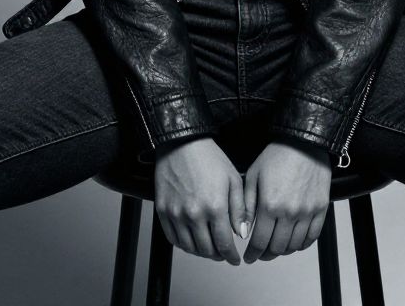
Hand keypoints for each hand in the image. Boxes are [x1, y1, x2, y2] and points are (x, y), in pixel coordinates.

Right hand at [153, 137, 249, 264]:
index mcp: (215, 207)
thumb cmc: (208, 157)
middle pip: (207, 250)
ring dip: (201, 252)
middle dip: (218, 255)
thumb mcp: (233, 179)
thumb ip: (239, 209)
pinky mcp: (163, 211)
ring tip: (208, 247)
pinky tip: (191, 240)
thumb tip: (241, 233)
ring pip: (190, 247)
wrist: (182, 143)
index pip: (224, 244)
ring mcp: (176, 214)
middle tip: (223, 253)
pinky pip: (173, 239)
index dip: (231, 256)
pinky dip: (184, 245)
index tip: (234, 259)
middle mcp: (194, 214)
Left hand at [242, 139, 331, 262]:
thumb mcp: (253, 176)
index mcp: (269, 205)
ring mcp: (307, 212)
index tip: (249, 257)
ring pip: (294, 245)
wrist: (303, 142)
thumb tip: (243, 231)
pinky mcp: (320, 209)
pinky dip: (302, 244)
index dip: (253, 254)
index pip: (260, 241)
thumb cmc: (277, 155)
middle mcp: (289, 213)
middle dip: (266, 254)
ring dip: (283, 251)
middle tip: (261, 254)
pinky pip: (312, 237)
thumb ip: (246, 206)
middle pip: (277, 247)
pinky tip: (294, 242)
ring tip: (276, 248)